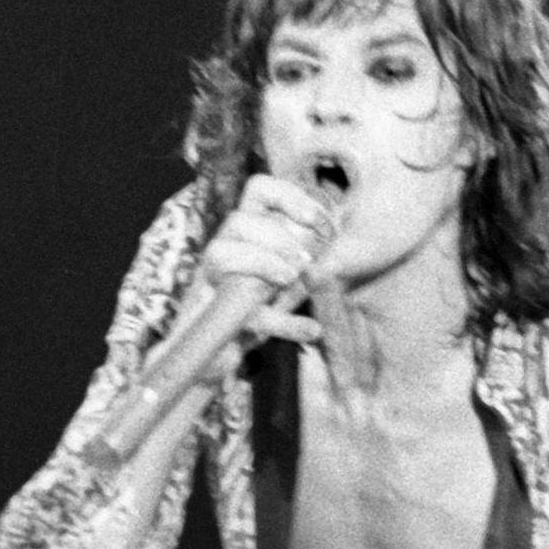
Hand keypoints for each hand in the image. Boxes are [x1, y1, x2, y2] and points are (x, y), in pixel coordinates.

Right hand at [180, 173, 335, 377]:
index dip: (287, 195)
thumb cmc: (256, 310)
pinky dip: (282, 323)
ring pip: (221, 254)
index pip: (258, 190)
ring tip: (291, 279)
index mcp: (246, 233)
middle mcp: (223, 250)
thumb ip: (310, 264)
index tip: (317, 220)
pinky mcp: (212, 317)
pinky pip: (242, 313)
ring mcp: (211, 283)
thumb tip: (337, 248)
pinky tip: (311, 329)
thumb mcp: (289, 281)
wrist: (216, 358)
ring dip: (263, 262)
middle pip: (238, 220)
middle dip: (275, 237)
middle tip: (303, 260)